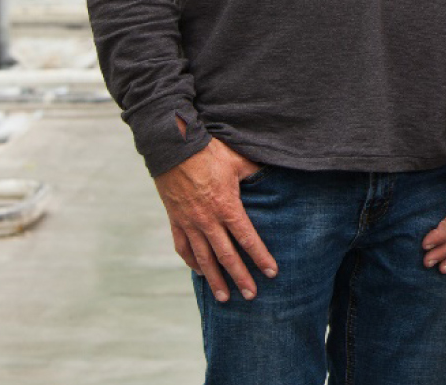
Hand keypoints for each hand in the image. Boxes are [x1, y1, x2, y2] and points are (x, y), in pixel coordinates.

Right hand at [152, 137, 276, 301]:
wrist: (173, 147)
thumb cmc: (208, 151)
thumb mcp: (238, 160)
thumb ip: (256, 173)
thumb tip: (273, 176)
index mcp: (227, 206)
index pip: (247, 238)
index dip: (260, 256)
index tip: (271, 273)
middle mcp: (207, 219)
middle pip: (227, 255)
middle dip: (240, 277)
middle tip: (251, 296)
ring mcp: (189, 222)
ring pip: (204, 258)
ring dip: (215, 279)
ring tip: (224, 297)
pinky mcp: (175, 220)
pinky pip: (183, 247)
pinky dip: (192, 262)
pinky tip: (200, 273)